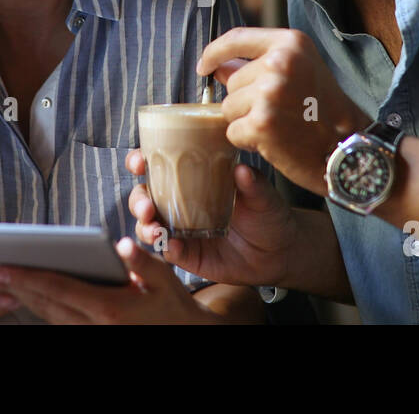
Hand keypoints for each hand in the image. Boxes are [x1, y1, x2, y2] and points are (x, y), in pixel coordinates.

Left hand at [0, 238, 216, 323]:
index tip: (2, 267)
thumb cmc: (172, 303)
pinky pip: (55, 322)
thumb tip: (122, 245)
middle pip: (43, 304)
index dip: (28, 278)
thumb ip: (142, 262)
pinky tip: (21, 295)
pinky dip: (35, 308)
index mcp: (108, 309)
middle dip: (12, 287)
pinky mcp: (90, 335)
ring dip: (18, 298)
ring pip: (45, 316)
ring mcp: (90, 334)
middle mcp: (93, 325)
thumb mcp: (165, 278)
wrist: (182, 335)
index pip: (59, 290)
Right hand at [127, 152, 296, 287]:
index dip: (140, 161)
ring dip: (145, 227)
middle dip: (138, 201)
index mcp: (192, 180)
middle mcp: (180, 204)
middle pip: (144, 198)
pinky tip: (173, 247)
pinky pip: (169, 252)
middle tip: (147, 207)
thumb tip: (241, 169)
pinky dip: (166, 249)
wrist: (279, 253)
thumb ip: (252, 183)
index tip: (139, 162)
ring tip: (155, 229)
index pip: (158, 166)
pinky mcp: (188, 256)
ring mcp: (181, 230)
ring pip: (149, 226)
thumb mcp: (262, 196)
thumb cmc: (268, 214)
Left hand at [198, 27, 367, 194]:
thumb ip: (260, 64)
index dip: (213, 52)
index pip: (236, 39)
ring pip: (229, 108)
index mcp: (290, 43)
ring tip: (278, 125)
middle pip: (231, 82)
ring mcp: (270, 93)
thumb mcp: (300, 71)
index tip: (203, 66)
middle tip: (280, 112)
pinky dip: (247, 141)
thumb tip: (218, 67)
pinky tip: (274, 141)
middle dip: (245, 100)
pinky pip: (232, 131)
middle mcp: (279, 63)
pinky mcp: (262, 123)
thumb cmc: (324, 111)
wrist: (346, 147)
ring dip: (245, 121)